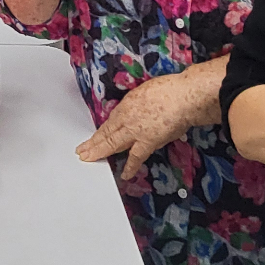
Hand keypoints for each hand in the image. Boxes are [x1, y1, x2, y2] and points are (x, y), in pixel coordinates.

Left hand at [76, 73, 198, 181]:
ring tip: (88, 158)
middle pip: (106, 134)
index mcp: (126, 105)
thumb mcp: (145, 93)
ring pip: (113, 144)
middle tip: (81, 151)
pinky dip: (130, 167)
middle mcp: (127, 118)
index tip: (91, 138)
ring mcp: (135, 131)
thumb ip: (137, 106)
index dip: (98, 132)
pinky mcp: (148, 141)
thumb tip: (137, 115)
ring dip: (100, 152)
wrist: (182, 97)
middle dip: (92, 144)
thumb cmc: (168, 90)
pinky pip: (136, 157)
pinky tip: (124, 175)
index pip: (108, 123)